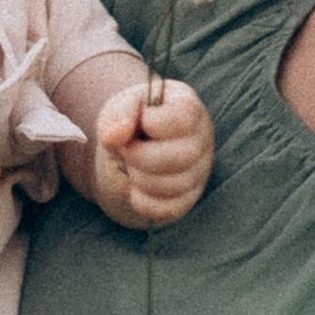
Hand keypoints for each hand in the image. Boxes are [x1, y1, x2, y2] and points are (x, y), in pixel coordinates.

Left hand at [87, 75, 215, 228]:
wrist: (132, 149)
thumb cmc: (132, 121)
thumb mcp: (122, 105)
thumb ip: (119, 113)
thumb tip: (113, 136)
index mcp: (188, 108)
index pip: (182, 119)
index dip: (152, 123)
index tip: (139, 122)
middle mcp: (201, 140)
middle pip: (179, 158)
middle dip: (140, 157)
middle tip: (126, 150)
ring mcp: (199, 172)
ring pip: (173, 187)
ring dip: (139, 179)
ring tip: (132, 166)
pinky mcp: (188, 199)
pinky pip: (168, 209)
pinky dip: (142, 201)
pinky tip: (135, 187)